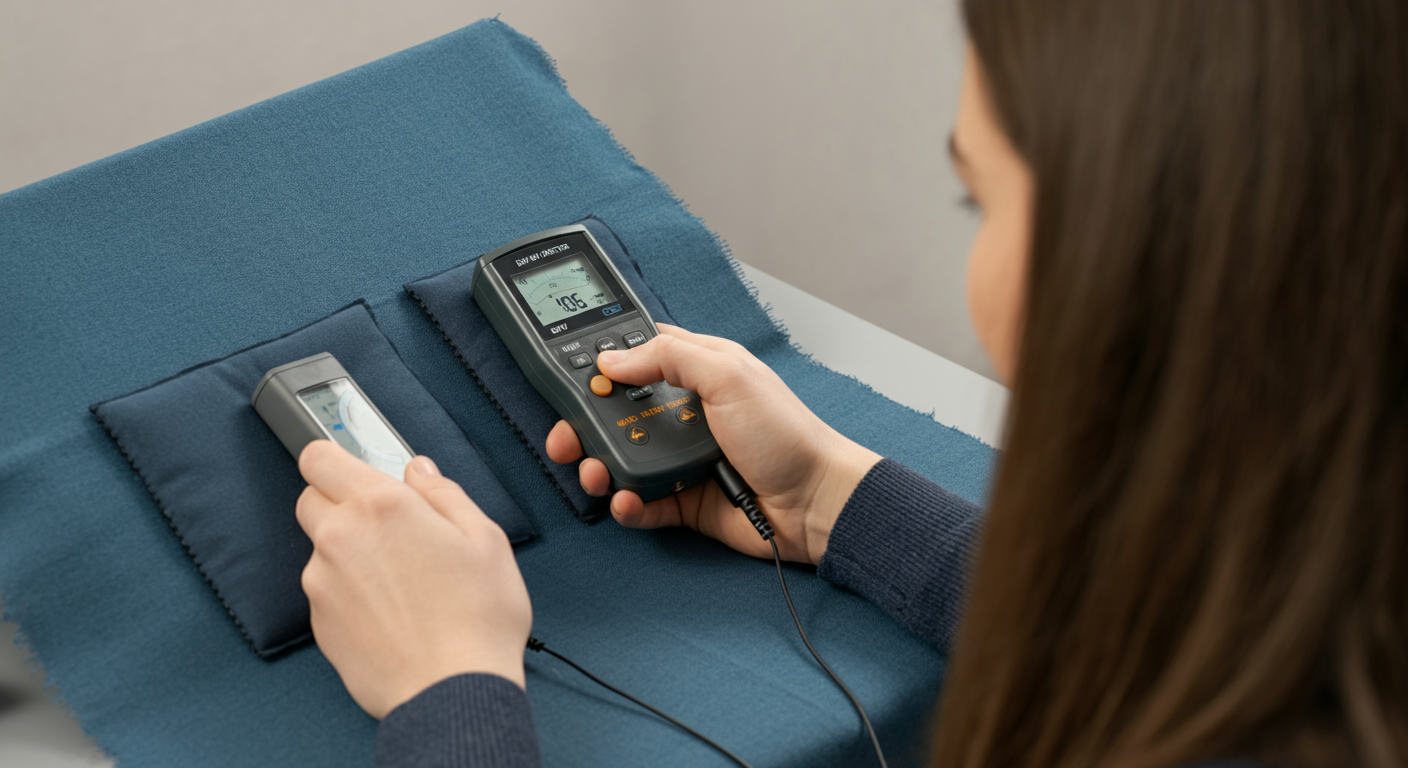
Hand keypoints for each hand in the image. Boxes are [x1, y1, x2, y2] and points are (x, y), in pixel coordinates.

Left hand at [295, 440, 531, 719]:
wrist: (452, 691)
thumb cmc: (476, 619)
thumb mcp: (485, 539)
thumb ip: (444, 493)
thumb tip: (420, 470)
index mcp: (381, 506)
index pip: (320, 457)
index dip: (335, 458)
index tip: (353, 466)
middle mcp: (340, 538)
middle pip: (312, 499)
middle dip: (342, 503)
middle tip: (389, 526)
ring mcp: (323, 583)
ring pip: (322, 549)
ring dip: (349, 552)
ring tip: (402, 580)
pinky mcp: (320, 623)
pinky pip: (326, 591)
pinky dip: (349, 593)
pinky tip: (391, 610)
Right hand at [546, 324, 879, 564]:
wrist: (816, 502)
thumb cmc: (786, 434)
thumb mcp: (729, 375)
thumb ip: (670, 357)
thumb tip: (613, 358)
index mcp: (697, 373)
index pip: (638, 360)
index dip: (602, 367)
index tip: (572, 379)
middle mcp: (685, 415)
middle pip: (616, 415)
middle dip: (584, 426)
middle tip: (566, 439)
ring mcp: (683, 460)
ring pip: (621, 461)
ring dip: (598, 467)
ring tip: (596, 474)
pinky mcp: (684, 503)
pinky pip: (641, 503)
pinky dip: (626, 505)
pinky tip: (625, 502)